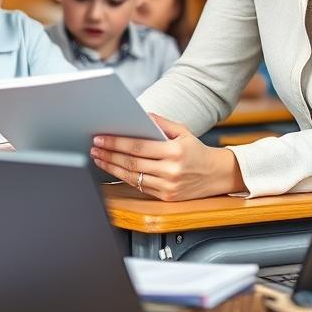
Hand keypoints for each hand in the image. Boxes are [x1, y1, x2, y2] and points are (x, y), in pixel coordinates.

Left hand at [90, 113, 244, 200]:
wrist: (218, 175)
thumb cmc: (197, 151)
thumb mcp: (183, 131)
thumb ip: (162, 123)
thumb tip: (141, 115)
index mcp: (175, 151)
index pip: (138, 147)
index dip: (116, 143)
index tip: (100, 138)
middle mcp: (171, 171)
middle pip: (131, 162)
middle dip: (109, 155)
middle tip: (93, 148)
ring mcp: (168, 186)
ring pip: (132, 177)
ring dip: (111, 168)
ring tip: (98, 159)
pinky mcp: (166, 197)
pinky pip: (140, 187)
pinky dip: (124, 178)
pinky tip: (114, 170)